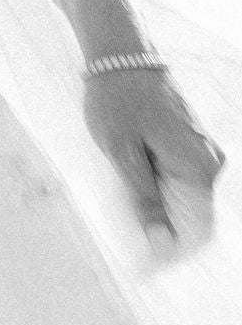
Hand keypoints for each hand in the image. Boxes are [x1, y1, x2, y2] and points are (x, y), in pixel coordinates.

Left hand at [83, 58, 222, 244]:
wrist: (120, 54)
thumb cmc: (116, 101)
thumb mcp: (122, 154)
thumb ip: (143, 198)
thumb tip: (160, 242)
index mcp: (198, 169)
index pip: (199, 231)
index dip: (173, 254)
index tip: (145, 269)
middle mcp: (208, 164)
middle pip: (194, 220)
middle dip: (164, 240)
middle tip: (131, 257)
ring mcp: (200, 154)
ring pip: (186, 203)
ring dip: (160, 220)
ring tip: (128, 233)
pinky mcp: (188, 146)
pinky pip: (179, 184)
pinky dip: (159, 198)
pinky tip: (133, 203)